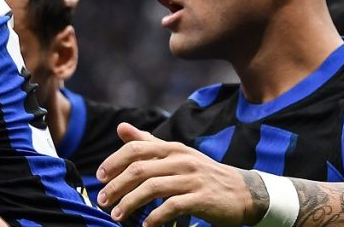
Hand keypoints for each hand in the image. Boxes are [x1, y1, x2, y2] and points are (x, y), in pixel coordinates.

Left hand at [96, 123, 263, 225]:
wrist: (245, 192)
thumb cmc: (203, 175)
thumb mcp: (177, 155)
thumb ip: (148, 143)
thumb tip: (120, 127)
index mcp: (172, 148)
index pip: (135, 149)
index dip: (113, 162)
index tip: (99, 177)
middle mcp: (181, 160)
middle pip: (139, 170)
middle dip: (116, 186)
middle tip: (102, 200)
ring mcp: (192, 179)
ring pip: (152, 188)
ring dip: (130, 203)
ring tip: (116, 215)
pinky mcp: (202, 199)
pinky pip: (172, 207)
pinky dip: (155, 217)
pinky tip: (145, 225)